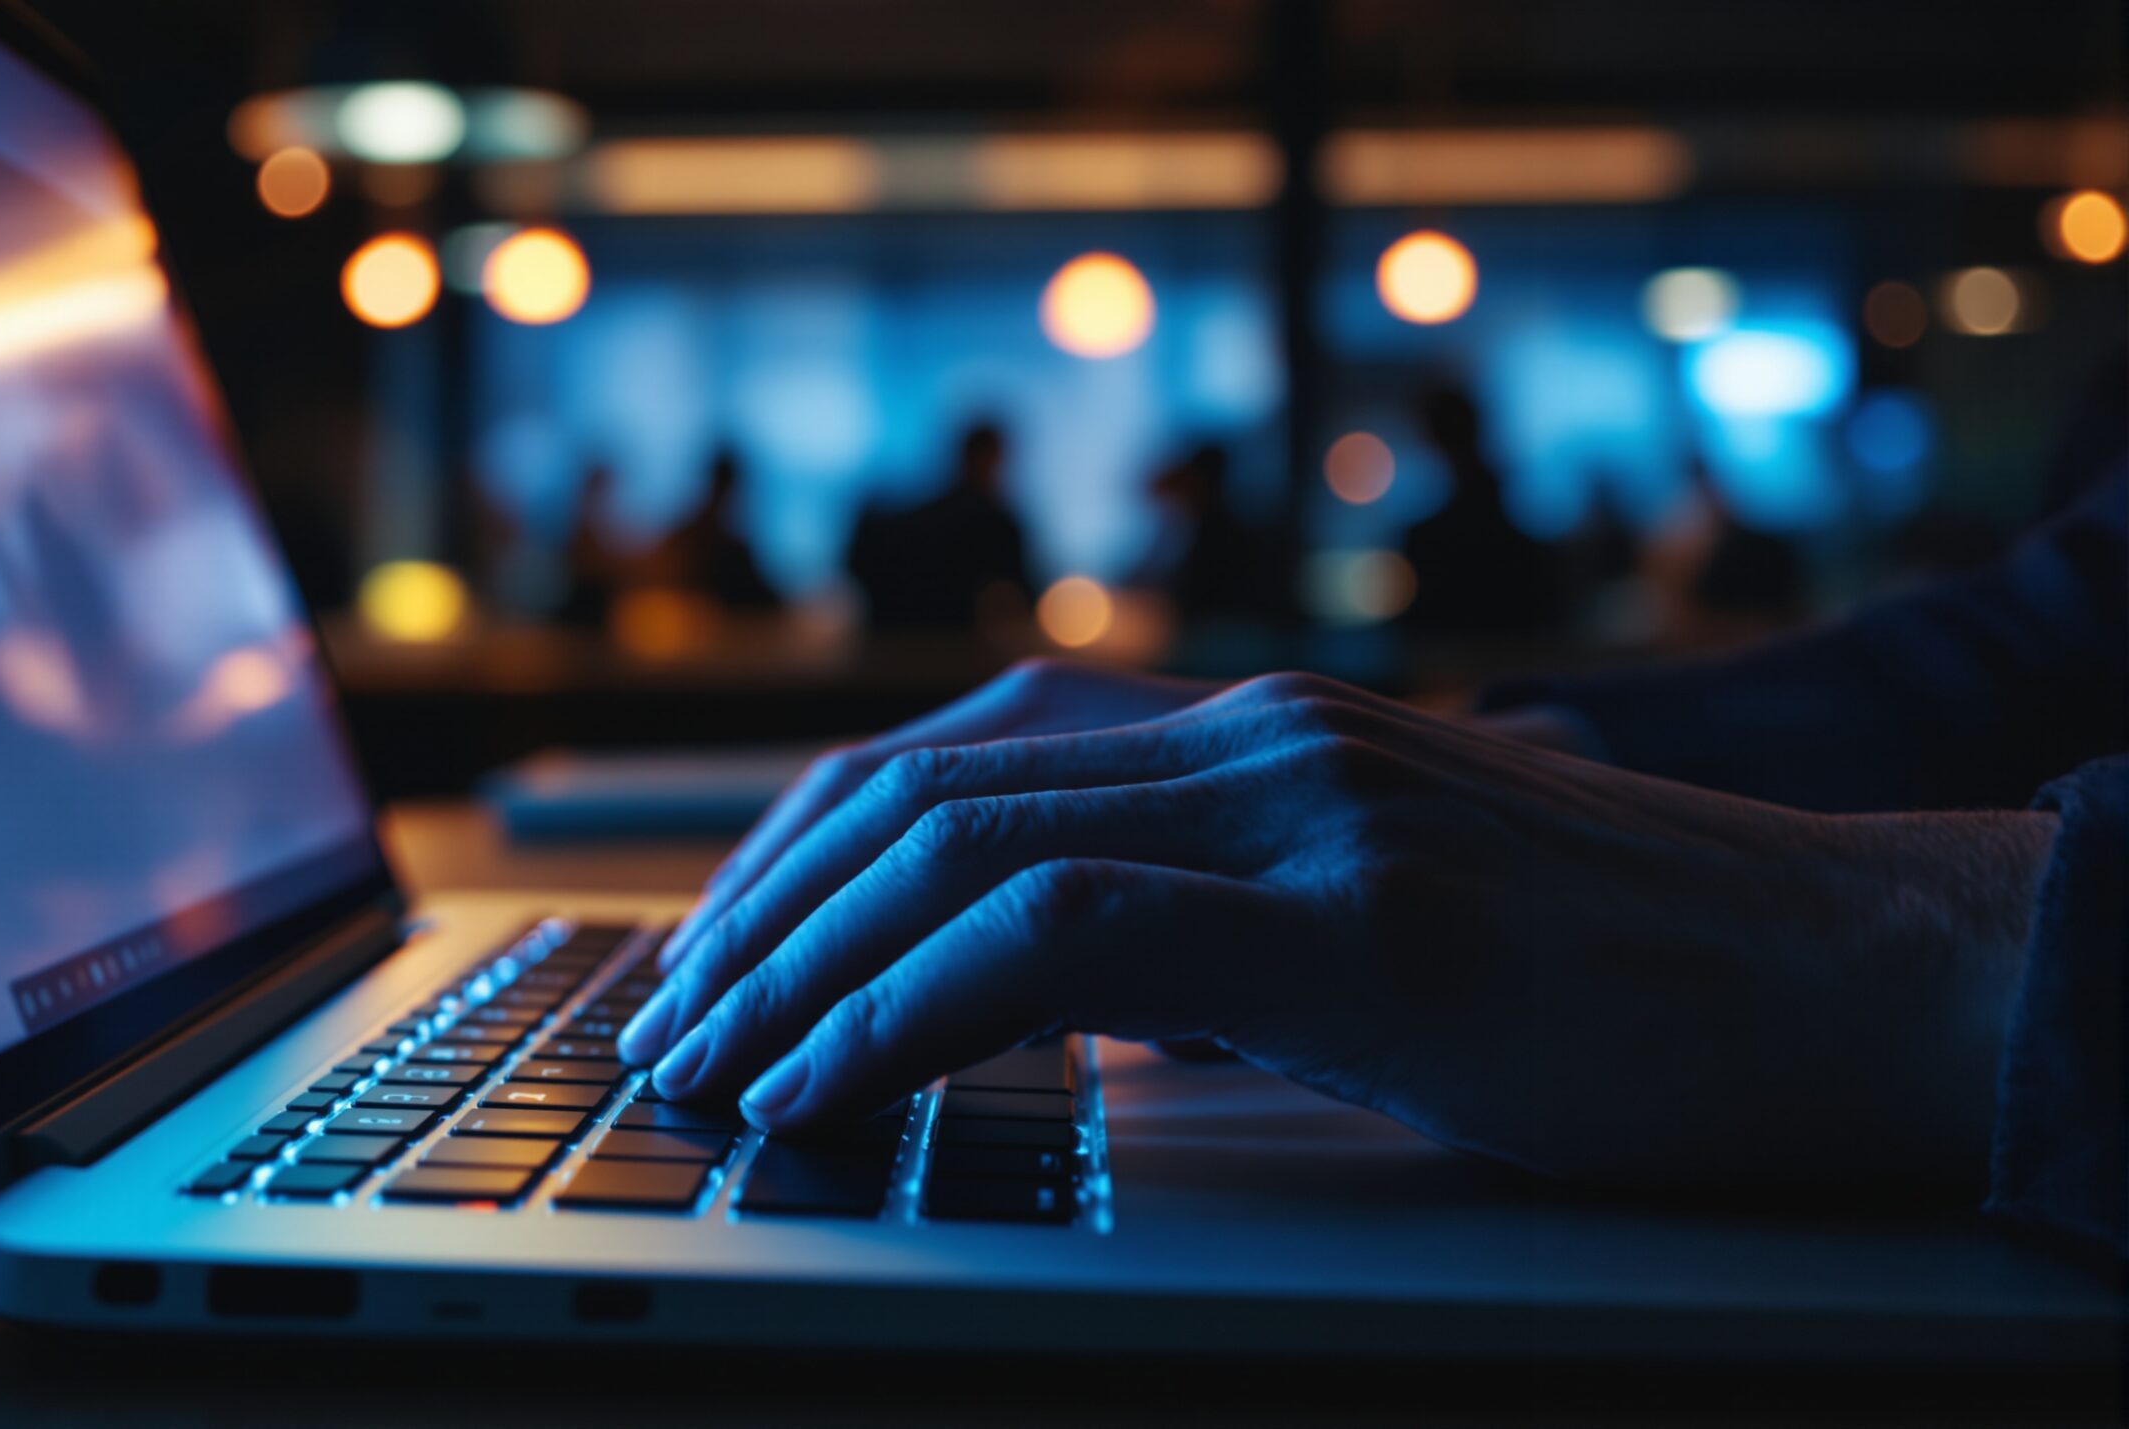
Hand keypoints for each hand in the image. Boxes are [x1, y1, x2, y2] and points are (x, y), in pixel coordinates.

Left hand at [620, 664, 2054, 1193]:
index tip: (715, 961)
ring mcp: (1308, 808)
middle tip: (669, 1034)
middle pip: (920, 790)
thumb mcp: (1366, 944)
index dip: (798, 854)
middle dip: (760, 918)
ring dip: (804, 967)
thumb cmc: (1616, 987)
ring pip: (966, 845)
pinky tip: (836, 1084)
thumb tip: (1064, 1016)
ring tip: (715, 1073)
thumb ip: (1212, 946)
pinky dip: (916, 1008)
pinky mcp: (1362, 915)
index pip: (952, 756)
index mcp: (1246, 738)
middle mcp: (1256, 739)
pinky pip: (1071, 932)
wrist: (1853, 979)